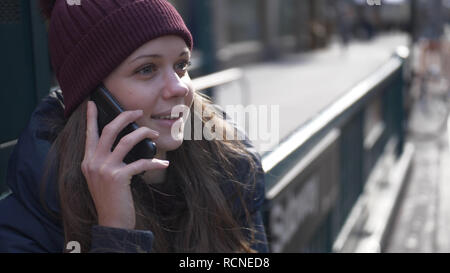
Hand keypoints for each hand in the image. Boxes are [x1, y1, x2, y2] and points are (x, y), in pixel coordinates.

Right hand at [81, 101, 168, 228]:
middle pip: (109, 130)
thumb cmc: (111, 197)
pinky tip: (164, 164)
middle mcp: (93, 162)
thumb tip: (125, 141)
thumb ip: (106, 160)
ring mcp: (104, 169)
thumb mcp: (102, 176)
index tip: (92, 103)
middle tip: (139, 111)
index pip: (90, 133)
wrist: (112, 221)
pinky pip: (140, 163)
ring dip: (143, 134)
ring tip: (154, 134)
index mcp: (88, 160)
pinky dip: (154, 162)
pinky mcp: (118, 178)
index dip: (91, 117)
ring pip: (125, 141)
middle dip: (125, 116)